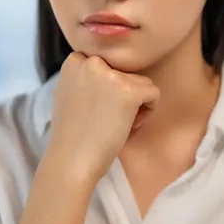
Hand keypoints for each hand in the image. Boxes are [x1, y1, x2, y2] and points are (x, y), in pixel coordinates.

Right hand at [45, 52, 159, 183]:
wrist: (71, 161)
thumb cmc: (72, 135)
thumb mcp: (69, 94)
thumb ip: (85, 78)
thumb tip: (108, 72)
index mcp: (75, 62)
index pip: (108, 65)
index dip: (108, 88)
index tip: (99, 109)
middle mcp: (91, 62)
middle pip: (125, 72)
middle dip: (123, 94)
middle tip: (109, 119)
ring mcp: (110, 75)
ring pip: (141, 82)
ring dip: (136, 104)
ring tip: (117, 126)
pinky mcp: (129, 91)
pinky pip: (153, 92)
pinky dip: (148, 112)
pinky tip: (129, 128)